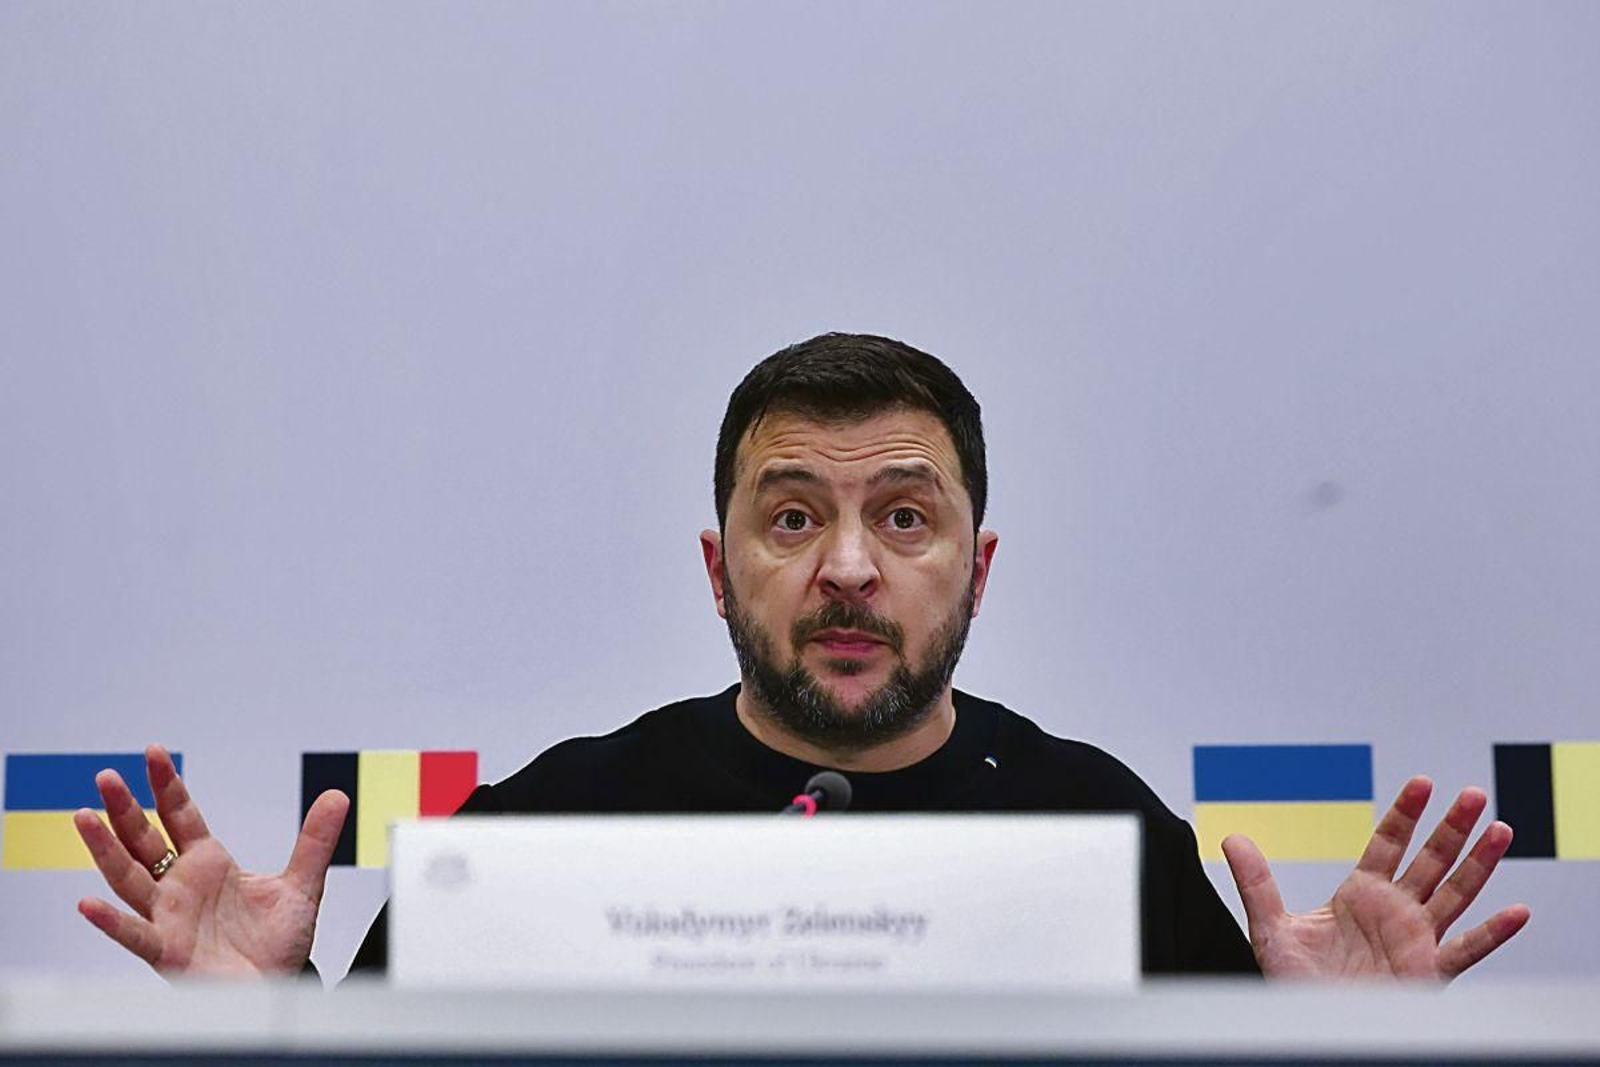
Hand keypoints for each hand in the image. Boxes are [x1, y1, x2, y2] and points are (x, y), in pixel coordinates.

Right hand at [73, 744, 348, 977]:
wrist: (275, 988)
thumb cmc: (277, 943)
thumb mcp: (302, 885)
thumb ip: (315, 840)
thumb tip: (337, 796)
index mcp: (208, 864)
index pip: (181, 816)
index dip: (167, 785)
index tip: (153, 753)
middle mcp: (181, 887)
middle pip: (145, 841)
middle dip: (126, 809)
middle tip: (106, 777)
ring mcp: (169, 918)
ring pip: (129, 879)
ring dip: (105, 851)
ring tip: (84, 817)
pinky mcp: (167, 952)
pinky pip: (135, 936)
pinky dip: (112, 922)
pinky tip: (89, 904)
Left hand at [1221, 776, 1529, 979]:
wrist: (1310, 1027)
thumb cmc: (1296, 984)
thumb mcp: (1270, 927)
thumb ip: (1255, 881)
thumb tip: (1232, 838)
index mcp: (1360, 896)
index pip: (1388, 843)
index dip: (1406, 814)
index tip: (1423, 784)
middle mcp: (1393, 913)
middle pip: (1430, 861)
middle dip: (1451, 828)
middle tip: (1471, 794)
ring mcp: (1414, 940)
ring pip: (1455, 895)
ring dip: (1478, 864)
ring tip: (1499, 831)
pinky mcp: (1427, 973)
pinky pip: (1466, 951)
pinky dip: (1492, 933)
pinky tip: (1515, 911)